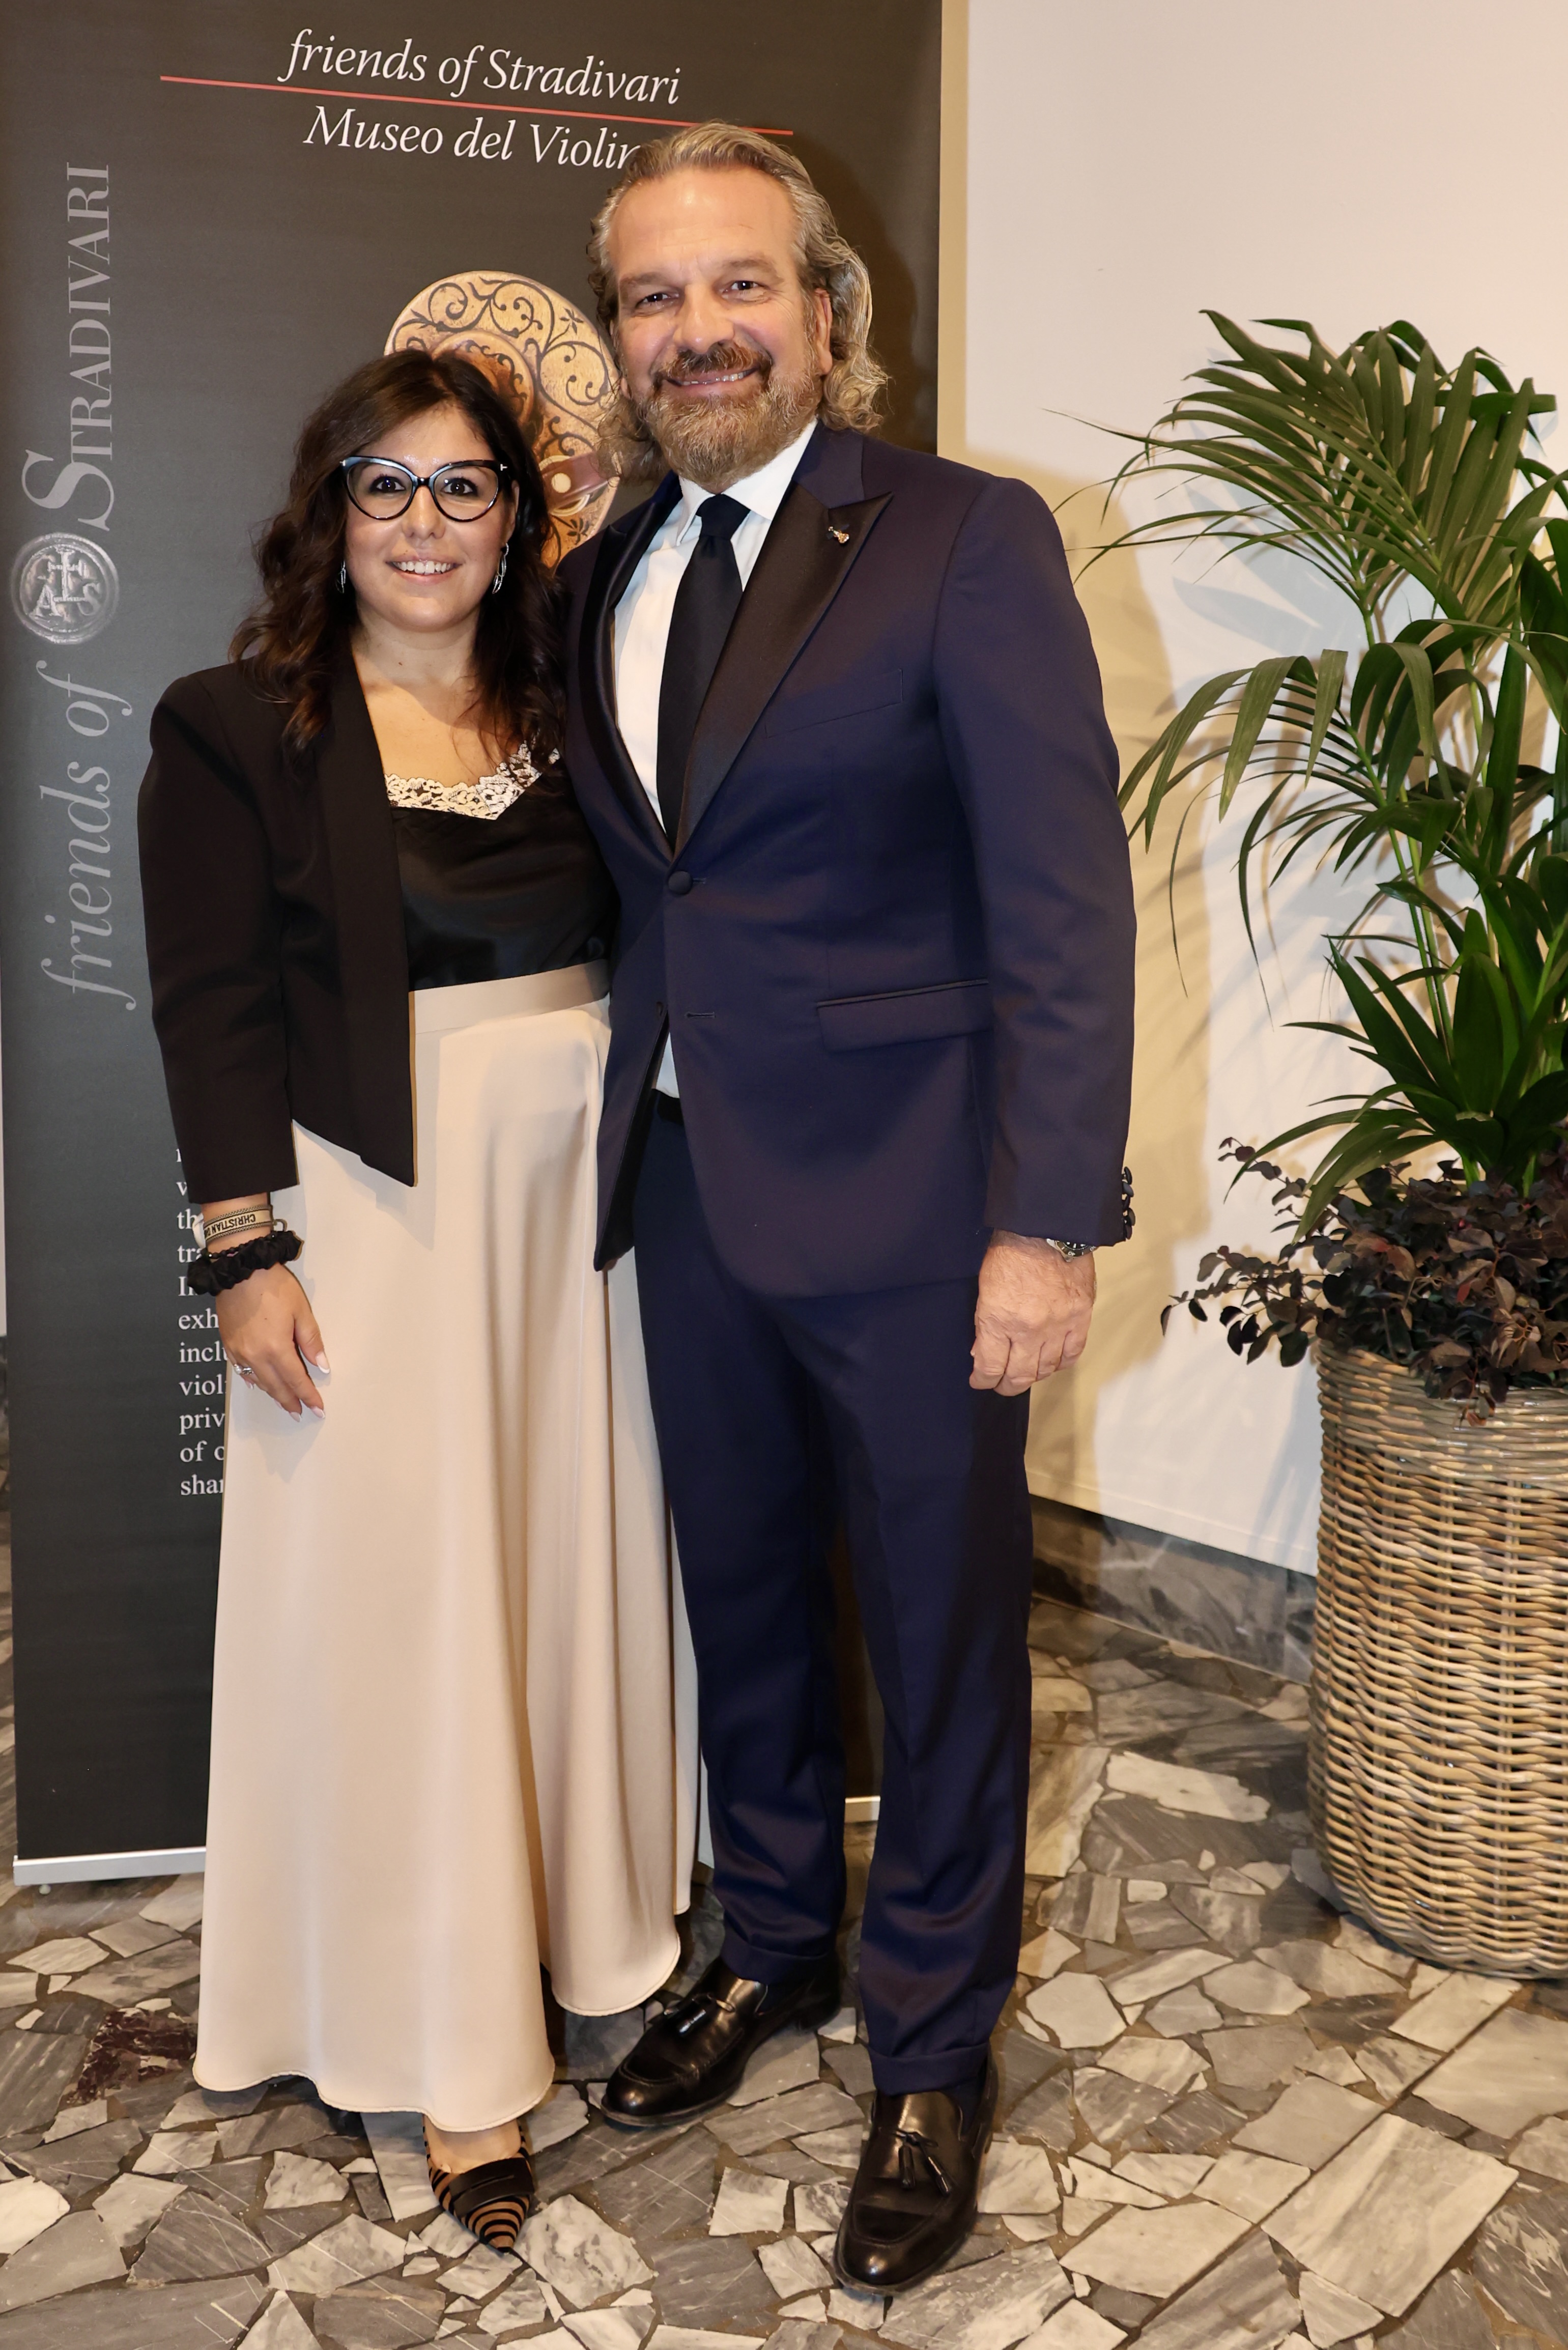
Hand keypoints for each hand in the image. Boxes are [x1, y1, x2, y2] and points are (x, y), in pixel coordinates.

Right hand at [217, 1264, 328, 1418]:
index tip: (318, 1409)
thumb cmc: (273, 1286)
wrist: (240, 1270)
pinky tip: (258, 1384)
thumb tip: (322, 1366)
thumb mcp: (301, 1311)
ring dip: (272, 1394)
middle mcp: (255, 1356)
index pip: (297, 1381)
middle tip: (300, 1413)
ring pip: (258, 1381)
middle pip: (276, 1387)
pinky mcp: (227, 1344)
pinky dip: (252, 1380)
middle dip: (290, 1401)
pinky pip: (241, 1370)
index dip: (308, 1396)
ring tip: (284, 1403)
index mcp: (276, 1349)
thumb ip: (311, 1341)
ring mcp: (238, 1351)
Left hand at [970, 1232, 1095, 1394]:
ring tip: (1025, 1372)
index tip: (980, 1380)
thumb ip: (985, 1323)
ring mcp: (1057, 1326)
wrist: (1046, 1227)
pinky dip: (1060, 1363)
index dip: (983, 1379)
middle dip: (1006, 1385)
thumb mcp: (984, 1288)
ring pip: (1046, 1369)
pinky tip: (1051, 1362)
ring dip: (1033, 1375)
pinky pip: (1072, 1354)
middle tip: (1001, 1384)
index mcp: (999, 1320)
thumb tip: (983, 1351)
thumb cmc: (1010, 1252)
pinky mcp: (1080, 1318)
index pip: (990, 1367)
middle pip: (1019, 1375)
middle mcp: (1029, 1330)